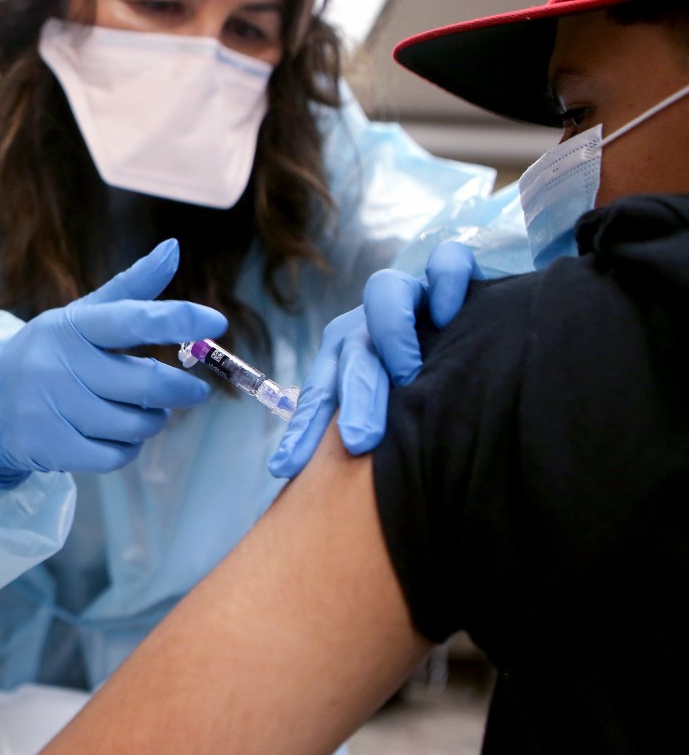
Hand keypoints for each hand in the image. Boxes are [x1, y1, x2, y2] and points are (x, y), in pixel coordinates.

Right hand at [0, 239, 226, 485]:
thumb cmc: (50, 356)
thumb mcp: (81, 317)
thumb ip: (131, 288)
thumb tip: (173, 248)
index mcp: (72, 326)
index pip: (130, 319)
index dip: (177, 319)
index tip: (216, 323)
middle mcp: (60, 365)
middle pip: (145, 382)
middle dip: (180, 389)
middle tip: (194, 390)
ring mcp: (53, 408)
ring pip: (134, 424)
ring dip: (153, 420)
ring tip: (148, 412)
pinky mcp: (51, 447)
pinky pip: (115, 455)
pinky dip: (129, 448)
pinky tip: (121, 435)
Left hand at [268, 242, 479, 478]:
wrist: (469, 320)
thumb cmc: (427, 375)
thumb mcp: (396, 405)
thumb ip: (375, 431)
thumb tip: (352, 490)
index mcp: (347, 356)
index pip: (319, 394)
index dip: (304, 431)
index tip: (285, 470)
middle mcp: (369, 324)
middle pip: (350, 354)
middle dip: (353, 400)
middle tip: (361, 443)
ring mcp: (409, 293)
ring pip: (384, 293)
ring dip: (390, 334)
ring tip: (409, 375)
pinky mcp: (450, 273)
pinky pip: (446, 265)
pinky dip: (447, 285)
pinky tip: (451, 315)